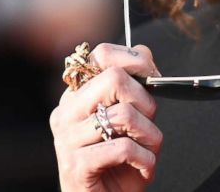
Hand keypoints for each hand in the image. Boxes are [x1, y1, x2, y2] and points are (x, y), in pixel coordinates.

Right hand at [50, 43, 162, 190]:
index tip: (153, 79)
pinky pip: (123, 147)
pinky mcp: (75, 165)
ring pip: (123, 115)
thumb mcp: (132, 120)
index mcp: (76, 97)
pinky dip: (145, 159)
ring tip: (148, 152)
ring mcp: (66, 139)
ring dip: (150, 136)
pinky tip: (142, 168)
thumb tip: (142, 52)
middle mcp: (65, 113)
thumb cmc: (120, 166)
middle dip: (145, 101)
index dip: (135, 61)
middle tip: (150, 123)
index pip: (101, 55)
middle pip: (114, 78)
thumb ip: (135, 86)